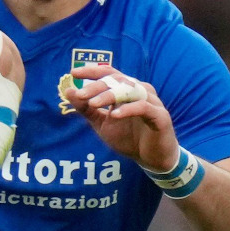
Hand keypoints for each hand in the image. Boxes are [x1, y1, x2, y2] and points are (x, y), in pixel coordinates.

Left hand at [60, 65, 178, 172]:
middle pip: (117, 80)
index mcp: (126, 90)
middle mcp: (139, 91)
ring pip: (130, 91)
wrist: (151, 158)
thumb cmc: (128, 137)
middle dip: (97, 86)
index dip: (92, 71)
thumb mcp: (101, 124)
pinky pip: (143, 108)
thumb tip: (68, 92)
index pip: (109, 74)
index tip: (73, 73)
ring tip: (92, 103)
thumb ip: (86, 109)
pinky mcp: (160, 116)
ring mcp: (152, 102)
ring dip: (109, 95)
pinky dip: (128, 109)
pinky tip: (114, 115)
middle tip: (80, 94)